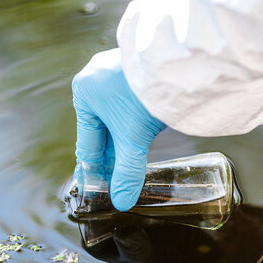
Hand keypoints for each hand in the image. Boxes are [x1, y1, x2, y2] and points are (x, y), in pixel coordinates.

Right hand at [72, 48, 165, 210]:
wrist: (177, 60)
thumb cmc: (145, 95)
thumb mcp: (131, 138)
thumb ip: (127, 171)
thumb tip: (122, 202)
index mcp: (84, 93)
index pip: (87, 142)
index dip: (91, 168)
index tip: (91, 185)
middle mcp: (96, 81)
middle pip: (103, 132)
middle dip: (110, 157)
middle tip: (112, 181)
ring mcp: (116, 73)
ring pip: (117, 120)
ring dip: (123, 143)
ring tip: (125, 165)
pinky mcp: (135, 73)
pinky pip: (129, 107)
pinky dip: (134, 126)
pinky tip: (139, 139)